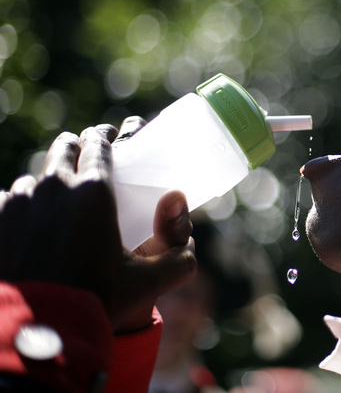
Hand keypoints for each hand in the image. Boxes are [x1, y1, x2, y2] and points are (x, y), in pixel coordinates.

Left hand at [0, 122, 195, 332]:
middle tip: (84, 165)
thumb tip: (189, 235)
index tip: (107, 142)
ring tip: (57, 207)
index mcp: (93, 190)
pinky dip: (17, 210)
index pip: (97, 144)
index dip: (104, 140)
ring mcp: (17, 201)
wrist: (38, 333)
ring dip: (46, 187)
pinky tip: (28, 228)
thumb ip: (181, 258)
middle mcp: (53, 187)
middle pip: (62, 149)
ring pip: (34, 180)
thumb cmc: (96, 302)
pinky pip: (5, 201)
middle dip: (75, 151)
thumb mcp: (149, 282)